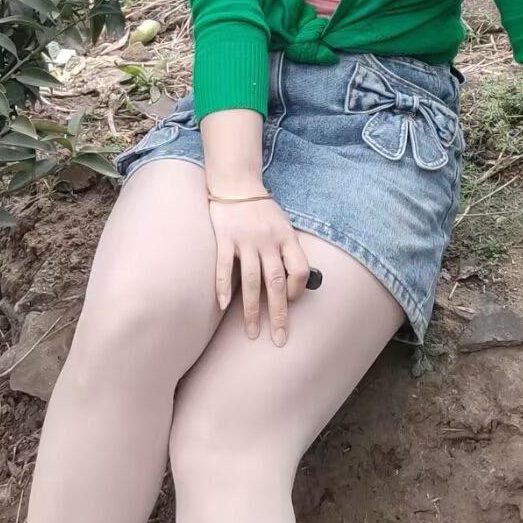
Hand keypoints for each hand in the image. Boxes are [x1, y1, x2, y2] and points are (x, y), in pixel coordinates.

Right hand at [207, 191, 310, 346]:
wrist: (236, 183)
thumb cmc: (261, 208)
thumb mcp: (283, 224)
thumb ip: (288, 249)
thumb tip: (294, 281)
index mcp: (286, 236)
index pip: (299, 270)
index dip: (297, 290)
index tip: (291, 302)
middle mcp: (268, 240)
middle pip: (276, 283)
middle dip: (279, 314)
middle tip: (279, 339)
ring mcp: (246, 240)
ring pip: (251, 281)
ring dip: (252, 311)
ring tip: (252, 332)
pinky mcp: (225, 238)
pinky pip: (224, 267)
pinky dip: (224, 288)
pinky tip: (224, 306)